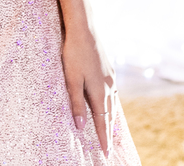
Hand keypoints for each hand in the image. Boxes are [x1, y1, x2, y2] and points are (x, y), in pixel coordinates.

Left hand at [61, 27, 115, 155]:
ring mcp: (110, 78)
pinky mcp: (108, 70)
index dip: (103, 137)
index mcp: (99, 91)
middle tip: (108, 147)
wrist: (85, 30)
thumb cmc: (74, 54)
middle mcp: (109, 87)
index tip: (106, 152)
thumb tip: (80, 125)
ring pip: (112, 104)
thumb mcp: (71, 79)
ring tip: (109, 130)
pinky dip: (111, 104)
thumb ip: (76, 103)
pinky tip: (108, 103)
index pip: (102, 120)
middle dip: (108, 131)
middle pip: (109, 114)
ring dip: (110, 118)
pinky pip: (112, 93)